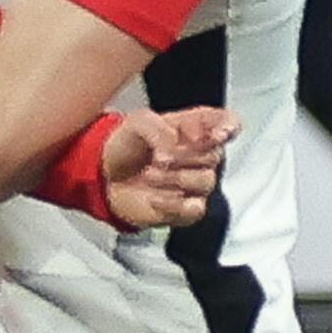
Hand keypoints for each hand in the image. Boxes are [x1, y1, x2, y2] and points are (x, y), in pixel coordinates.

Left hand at [101, 105, 235, 230]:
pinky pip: (194, 208)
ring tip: (150, 173)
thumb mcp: (138, 123)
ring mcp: (195, 182)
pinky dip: (171, 203)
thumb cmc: (126, 145)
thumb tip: (172, 148)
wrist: (104, 175)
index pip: (227, 123)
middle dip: (183, 155)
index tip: (214, 134)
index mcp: (194, 127)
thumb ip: (160, 129)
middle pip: (214, 155)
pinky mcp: (187, 208)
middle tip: (158, 156)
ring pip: (205, 181)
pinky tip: (154, 196)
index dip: (227, 128)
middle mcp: (200, 154)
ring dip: (174, 177)